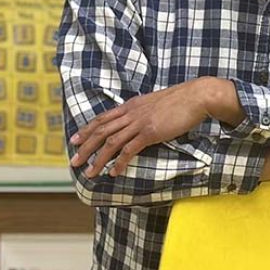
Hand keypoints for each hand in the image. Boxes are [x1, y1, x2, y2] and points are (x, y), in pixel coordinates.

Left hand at [70, 79, 214, 177]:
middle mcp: (131, 113)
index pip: (102, 118)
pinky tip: (114, 172)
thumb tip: (137, 122)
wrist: (196, 97)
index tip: (75, 140)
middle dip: (85, 147)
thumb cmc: (180, 101)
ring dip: (98, 159)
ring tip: (89, 173)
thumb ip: (142, 112)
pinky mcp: (150, 132)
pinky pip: (130, 149)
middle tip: (74, 161)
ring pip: (111, 142)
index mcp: (130, 106)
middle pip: (101, 131)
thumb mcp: (154, 104)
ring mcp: (140, 122)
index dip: (87, 130)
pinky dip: (119, 162)